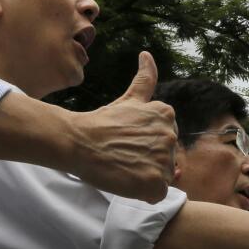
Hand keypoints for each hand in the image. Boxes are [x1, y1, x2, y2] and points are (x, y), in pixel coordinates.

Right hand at [65, 52, 176, 202]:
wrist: (78, 142)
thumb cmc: (99, 123)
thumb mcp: (128, 99)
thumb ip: (145, 79)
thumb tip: (147, 54)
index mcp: (166, 115)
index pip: (165, 140)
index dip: (146, 145)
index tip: (128, 142)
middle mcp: (170, 136)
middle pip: (166, 159)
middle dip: (147, 160)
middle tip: (123, 155)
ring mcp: (164, 159)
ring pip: (162, 177)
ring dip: (145, 176)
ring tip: (123, 167)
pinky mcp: (156, 182)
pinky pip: (156, 194)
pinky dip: (143, 192)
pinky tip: (127, 180)